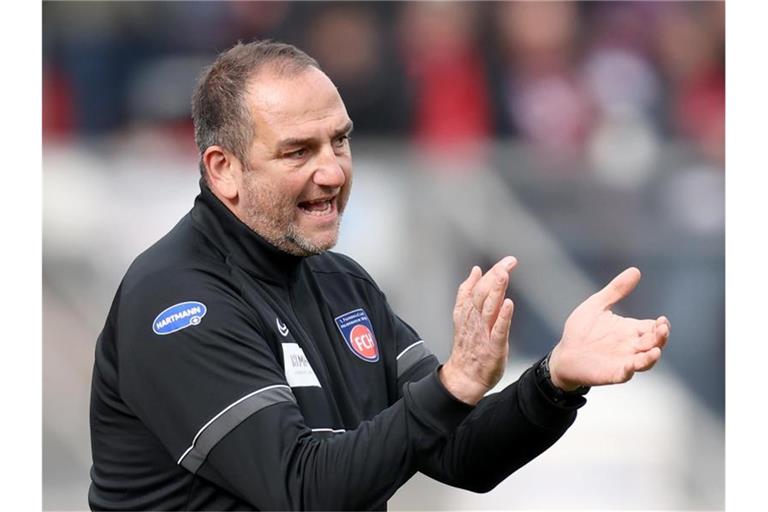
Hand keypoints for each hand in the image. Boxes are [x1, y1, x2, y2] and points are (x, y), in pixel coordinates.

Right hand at [440, 256, 516, 404]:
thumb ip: (468, 292)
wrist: (464, 376)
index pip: (478, 287)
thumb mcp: (463, 315)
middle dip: (496, 275)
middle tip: (509, 263)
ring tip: (504, 275)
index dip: (490, 272)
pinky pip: (498, 330)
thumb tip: (474, 271)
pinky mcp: (493, 346)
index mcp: (467, 311)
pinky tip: (508, 304)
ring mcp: (483, 333)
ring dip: (496, 290)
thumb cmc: (468, 347)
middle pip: (483, 293)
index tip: (506, 261)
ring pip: (489, 307)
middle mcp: (474, 320)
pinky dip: (502, 317)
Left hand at [548, 267, 669, 390]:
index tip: (662, 320)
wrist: (563, 354)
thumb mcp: (597, 305)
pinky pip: (626, 373)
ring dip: (652, 357)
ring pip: (645, 361)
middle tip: (662, 328)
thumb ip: (616, 290)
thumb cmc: (581, 331)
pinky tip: (633, 364)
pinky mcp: (612, 373)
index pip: (653, 327)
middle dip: (661, 337)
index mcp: (630, 330)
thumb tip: (636, 270)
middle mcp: (631, 346)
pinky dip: (632, 369)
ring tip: (656, 350)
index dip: (661, 325)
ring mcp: (623, 360)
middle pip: (654, 343)